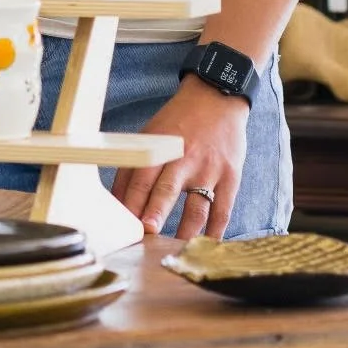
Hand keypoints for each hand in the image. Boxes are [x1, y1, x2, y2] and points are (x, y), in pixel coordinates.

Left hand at [111, 77, 248, 239]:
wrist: (216, 97)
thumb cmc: (177, 121)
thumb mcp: (150, 135)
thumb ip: (134, 166)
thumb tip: (117, 202)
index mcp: (159, 148)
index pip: (141, 179)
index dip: (132, 203)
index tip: (123, 227)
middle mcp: (184, 158)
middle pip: (166, 190)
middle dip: (155, 213)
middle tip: (146, 233)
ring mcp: (208, 169)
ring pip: (196, 207)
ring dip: (185, 230)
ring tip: (174, 249)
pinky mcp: (230, 177)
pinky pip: (223, 210)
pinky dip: (215, 231)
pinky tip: (206, 246)